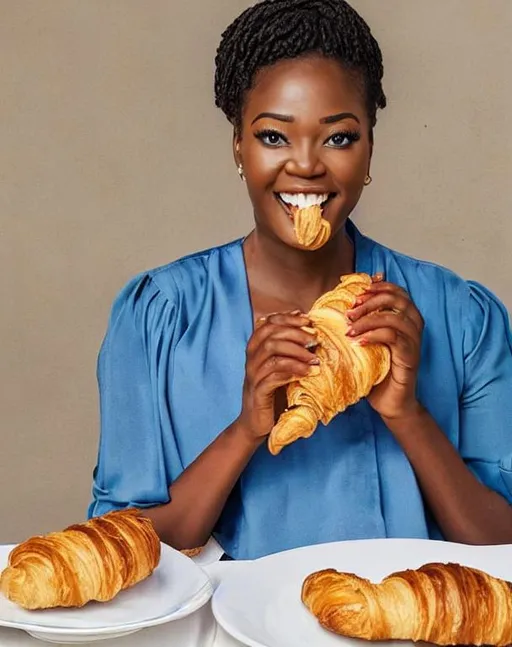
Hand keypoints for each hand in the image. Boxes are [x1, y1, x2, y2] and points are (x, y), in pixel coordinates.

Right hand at [238, 311, 319, 440]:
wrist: (257, 423)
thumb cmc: (274, 392)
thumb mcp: (282, 367)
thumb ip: (290, 350)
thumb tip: (311, 330)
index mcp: (255, 348)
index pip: (268, 322)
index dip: (288, 318)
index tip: (308, 320)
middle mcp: (251, 359)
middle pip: (270, 335)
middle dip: (295, 334)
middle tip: (315, 340)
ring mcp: (253, 375)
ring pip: (271, 352)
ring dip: (297, 353)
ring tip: (315, 360)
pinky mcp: (258, 392)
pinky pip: (273, 376)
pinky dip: (292, 372)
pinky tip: (308, 374)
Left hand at [345, 280, 423, 420]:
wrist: (391, 402)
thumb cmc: (378, 371)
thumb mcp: (368, 342)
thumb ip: (364, 324)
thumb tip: (343, 307)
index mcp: (406, 319)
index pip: (397, 292)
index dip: (378, 287)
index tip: (357, 294)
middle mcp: (414, 327)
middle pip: (398, 299)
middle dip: (371, 301)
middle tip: (350, 311)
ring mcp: (414, 342)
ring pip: (394, 318)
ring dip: (368, 319)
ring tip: (349, 329)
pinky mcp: (410, 357)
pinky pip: (394, 338)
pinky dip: (374, 335)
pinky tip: (359, 342)